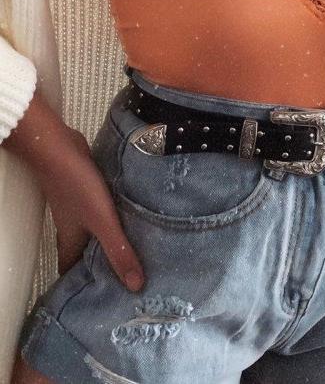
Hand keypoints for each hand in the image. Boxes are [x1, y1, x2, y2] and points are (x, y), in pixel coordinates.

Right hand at [4, 87, 144, 291]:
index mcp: (70, 244)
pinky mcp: (88, 193)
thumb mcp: (102, 222)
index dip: (88, 289)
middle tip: (133, 276)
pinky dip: (115, 219)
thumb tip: (136, 286)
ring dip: (113, 241)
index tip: (108, 301)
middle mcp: (72, 230)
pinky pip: (103, 213)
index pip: (75, 275)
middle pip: (88, 255)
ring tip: (140, 249)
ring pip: (96, 233)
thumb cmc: (77, 187)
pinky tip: (133, 218)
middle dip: (106, 266)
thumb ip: (119, 250)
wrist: (59, 147)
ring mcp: (79, 210)